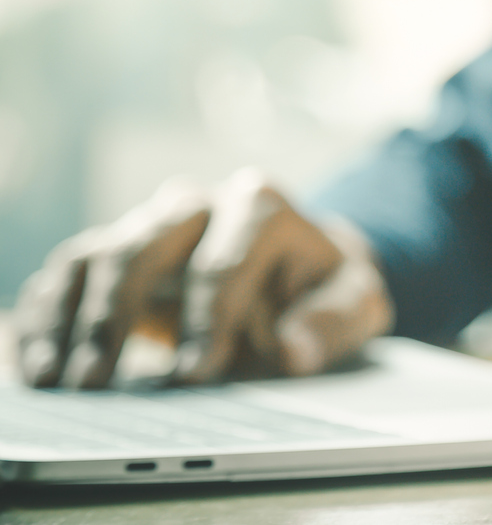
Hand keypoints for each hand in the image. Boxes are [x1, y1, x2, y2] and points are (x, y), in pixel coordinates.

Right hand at [14, 168, 393, 387]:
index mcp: (261, 206)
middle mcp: (199, 205)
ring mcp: (152, 223)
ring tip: (61, 380)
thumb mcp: (357, 300)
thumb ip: (334, 321)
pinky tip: (41, 365)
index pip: (225, 262)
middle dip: (120, 313)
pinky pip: (68, 273)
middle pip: (146, 245)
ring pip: (98, 255)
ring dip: (73, 318)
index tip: (196, 374)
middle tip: (101, 379)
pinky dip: (48, 316)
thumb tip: (295, 352)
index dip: (208, 320)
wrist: (300, 267)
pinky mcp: (117, 249)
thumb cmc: (325, 286)